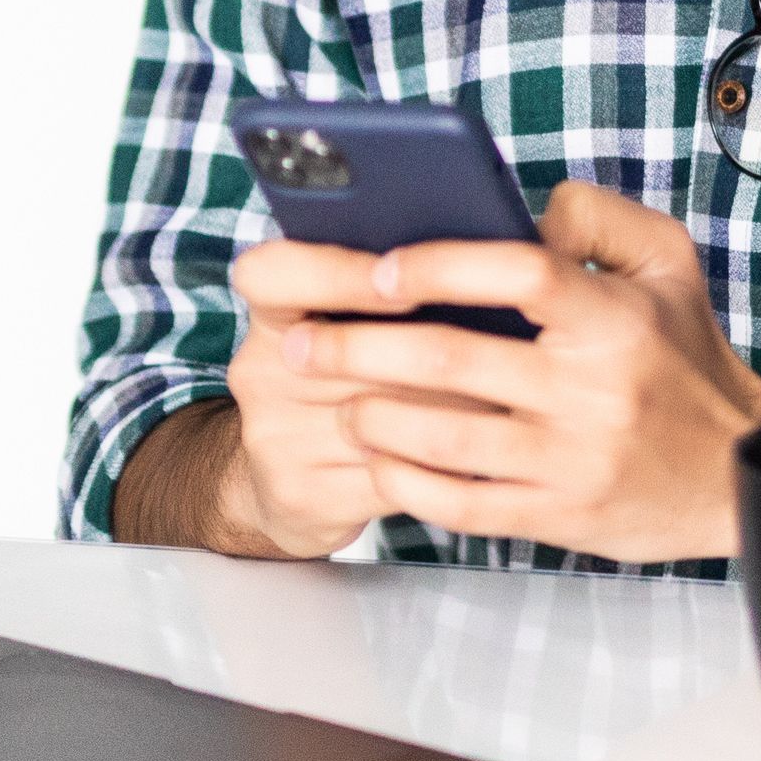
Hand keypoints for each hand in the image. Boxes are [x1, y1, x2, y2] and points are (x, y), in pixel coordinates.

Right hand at [200, 236, 494, 557]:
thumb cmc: (340, 391)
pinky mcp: (303, 495)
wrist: (286, 491)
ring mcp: (275, 440)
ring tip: (500, 398)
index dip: (338, 274)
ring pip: (383, 416)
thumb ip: (384, 299)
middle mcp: (260, 374)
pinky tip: (476, 452)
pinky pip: (392, 473)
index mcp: (271, 317)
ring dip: (451, 408)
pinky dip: (441, 464)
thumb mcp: (338, 333)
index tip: (399, 280)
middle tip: (493, 346)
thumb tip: (479, 265)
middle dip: (433, 353)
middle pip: (351, 353)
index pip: (272, 274)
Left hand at [300, 182, 760, 560]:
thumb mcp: (668, 263)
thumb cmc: (686, 357)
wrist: (739, 469)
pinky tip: (376, 457)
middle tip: (301, 341)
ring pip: (445, 438)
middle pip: (455, 361)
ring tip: (334, 396)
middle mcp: (594, 390)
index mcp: (614, 319)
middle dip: (360, 349)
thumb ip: (597, 216)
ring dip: (373, 415)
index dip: (441, 265)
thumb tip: (523, 208)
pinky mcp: (559, 516)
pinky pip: (462, 504)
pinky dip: (407, 481)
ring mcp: (573, 460)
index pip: (519, 273)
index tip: (379, 269)